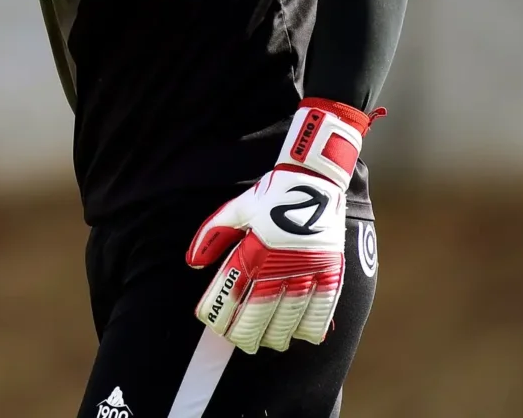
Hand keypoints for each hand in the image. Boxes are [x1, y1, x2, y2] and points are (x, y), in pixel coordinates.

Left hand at [186, 98, 381, 352]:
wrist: (313, 179)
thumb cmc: (268, 195)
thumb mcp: (235, 209)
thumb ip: (211, 235)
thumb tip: (191, 263)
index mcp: (256, 246)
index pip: (235, 289)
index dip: (222, 312)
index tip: (214, 325)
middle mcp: (281, 260)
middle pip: (261, 310)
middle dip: (247, 332)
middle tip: (240, 342)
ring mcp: (309, 267)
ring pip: (291, 314)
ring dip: (278, 334)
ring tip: (268, 343)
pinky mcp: (331, 269)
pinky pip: (324, 307)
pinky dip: (312, 326)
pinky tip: (301, 336)